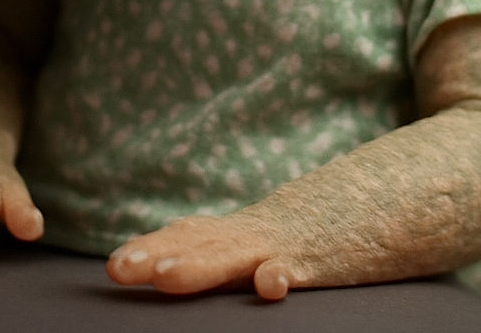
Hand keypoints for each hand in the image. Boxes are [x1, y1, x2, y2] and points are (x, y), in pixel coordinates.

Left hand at [107, 213, 297, 300]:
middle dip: (156, 255)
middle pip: (196, 244)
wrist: (364, 196)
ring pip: (234, 255)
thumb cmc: (304, 230)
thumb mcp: (254, 241)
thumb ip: (216, 247)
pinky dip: (281, 275)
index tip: (115, 265)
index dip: (150, 248)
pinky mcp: (316, 260)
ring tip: (164, 277)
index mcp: (231, 235)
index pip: (185, 238)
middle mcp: (248, 237)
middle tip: (118, 269)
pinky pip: (298, 268)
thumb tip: (169, 254)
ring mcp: (279, 246)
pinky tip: (269, 285)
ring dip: (200, 265)